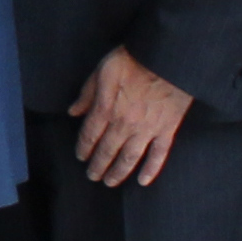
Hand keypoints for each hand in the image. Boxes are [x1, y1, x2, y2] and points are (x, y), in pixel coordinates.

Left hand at [70, 46, 195, 187]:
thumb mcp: (103, 69)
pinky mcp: (167, 129)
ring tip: (110, 182)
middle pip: (107, 151)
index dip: (83, 148)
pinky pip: (158, 154)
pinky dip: (151, 170)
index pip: (89, 135)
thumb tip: (73, 111)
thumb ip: (87, 93)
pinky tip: (143, 180)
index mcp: (105, 109)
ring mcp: (146, 129)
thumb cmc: (134, 59)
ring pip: (129, 158)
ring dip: (118, 172)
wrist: (168, 58)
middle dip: (98, 166)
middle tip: (92, 176)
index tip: (81, 156)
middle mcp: (124, 124)